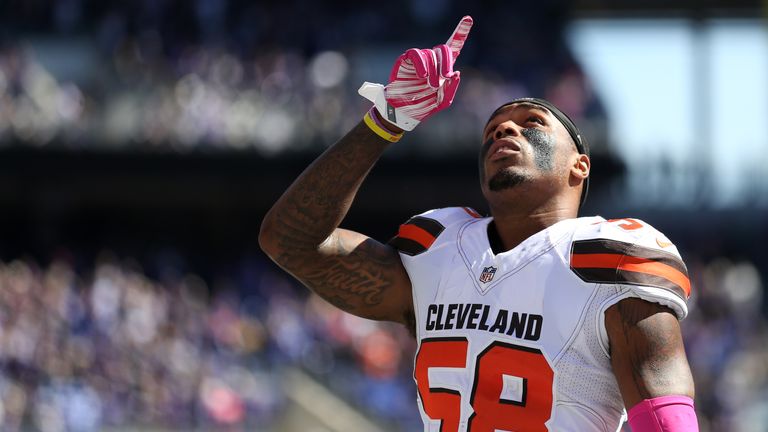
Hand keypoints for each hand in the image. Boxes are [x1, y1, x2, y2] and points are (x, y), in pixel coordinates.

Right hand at [358, 15, 472, 130]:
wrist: (403, 112)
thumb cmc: (423, 106)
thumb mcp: (442, 101)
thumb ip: (451, 89)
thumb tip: (456, 72)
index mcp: (443, 68)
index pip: (454, 47)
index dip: (461, 32)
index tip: (469, 18)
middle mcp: (432, 61)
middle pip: (444, 49)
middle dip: (447, 61)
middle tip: (447, 75)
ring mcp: (419, 60)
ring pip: (430, 54)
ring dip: (434, 70)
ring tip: (431, 84)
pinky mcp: (406, 60)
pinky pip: (416, 54)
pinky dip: (421, 63)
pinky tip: (423, 75)